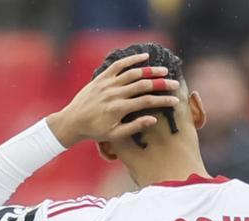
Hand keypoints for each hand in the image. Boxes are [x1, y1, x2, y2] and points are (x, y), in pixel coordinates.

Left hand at [46, 51, 179, 147]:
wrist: (72, 122)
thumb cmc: (94, 131)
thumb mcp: (114, 134)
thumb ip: (134, 127)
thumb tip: (154, 119)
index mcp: (119, 109)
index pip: (147, 102)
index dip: (163, 100)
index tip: (176, 100)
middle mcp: (114, 94)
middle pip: (143, 85)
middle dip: (161, 84)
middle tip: (174, 84)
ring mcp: (108, 84)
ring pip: (133, 73)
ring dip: (150, 70)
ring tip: (164, 70)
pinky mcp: (101, 78)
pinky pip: (118, 65)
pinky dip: (132, 59)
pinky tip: (144, 57)